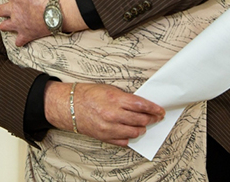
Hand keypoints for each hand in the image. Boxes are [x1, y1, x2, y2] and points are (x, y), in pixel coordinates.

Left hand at [0, 0, 61, 45]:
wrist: (60, 8)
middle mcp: (14, 10)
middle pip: (0, 10)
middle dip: (0, 9)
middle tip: (1, 9)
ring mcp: (20, 23)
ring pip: (5, 26)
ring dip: (4, 25)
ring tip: (5, 24)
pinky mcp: (28, 34)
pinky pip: (19, 40)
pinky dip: (19, 41)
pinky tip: (19, 42)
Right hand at [44, 82, 164, 146]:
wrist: (69, 106)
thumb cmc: (89, 94)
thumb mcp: (109, 89)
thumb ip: (126, 98)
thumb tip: (142, 104)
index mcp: (115, 99)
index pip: (141, 105)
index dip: (153, 108)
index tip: (160, 110)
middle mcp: (113, 114)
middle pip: (140, 119)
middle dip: (151, 118)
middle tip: (156, 117)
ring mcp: (108, 127)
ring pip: (134, 132)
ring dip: (141, 128)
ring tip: (143, 125)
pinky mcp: (104, 137)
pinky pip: (123, 141)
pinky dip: (129, 137)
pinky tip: (130, 132)